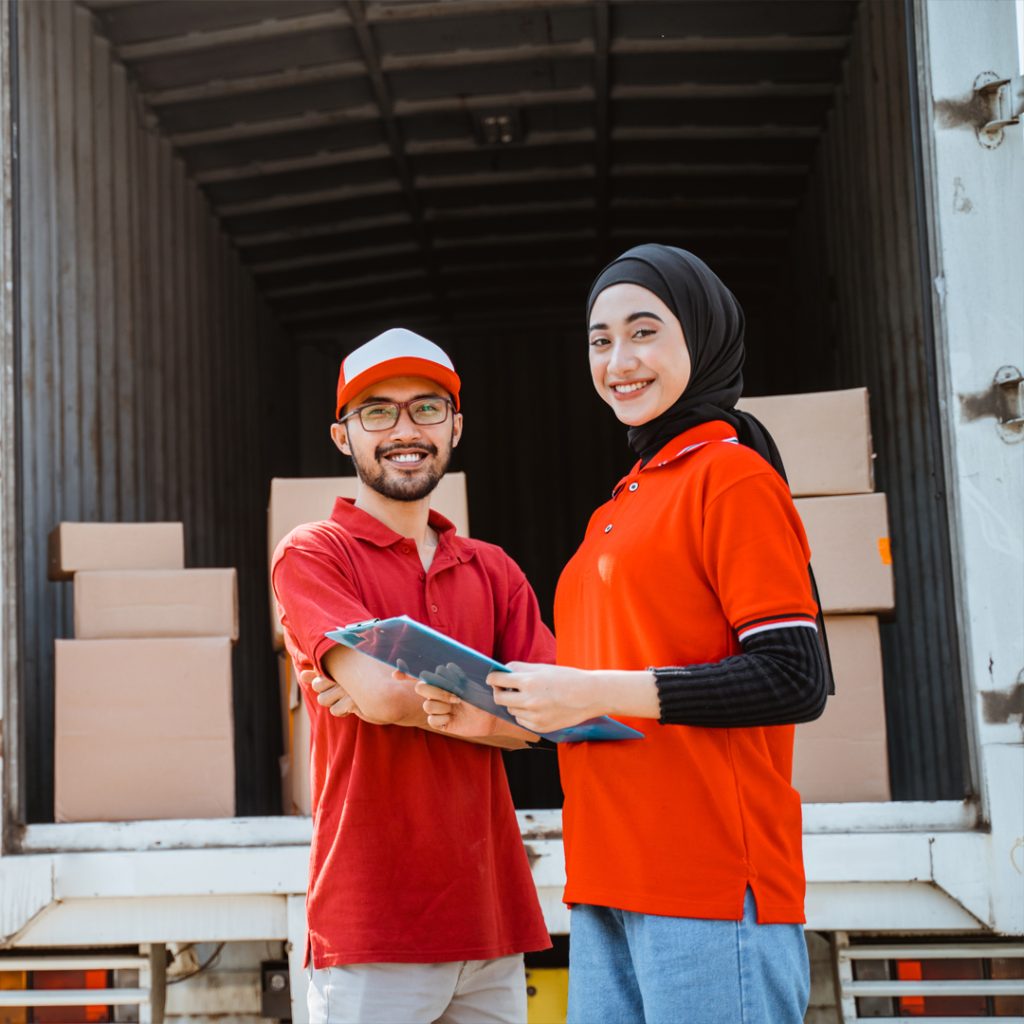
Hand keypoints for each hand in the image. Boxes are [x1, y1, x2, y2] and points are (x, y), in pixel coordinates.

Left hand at [301, 668, 410, 721]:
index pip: (320, 670)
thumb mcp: (346, 678)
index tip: (331, 682)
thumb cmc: (371, 685)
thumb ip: (323, 675)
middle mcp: (345, 672)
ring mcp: (349, 686)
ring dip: (334, 702)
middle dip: (326, 692)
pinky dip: (343, 710)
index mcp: (344, 663)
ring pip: (324, 699)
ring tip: (350, 698)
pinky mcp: (353, 700)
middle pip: (318, 685)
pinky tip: (355, 706)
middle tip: (344, 691)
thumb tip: (303, 674)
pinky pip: (335, 709)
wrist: (397, 697)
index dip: (320, 680)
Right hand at [414, 675, 505, 737]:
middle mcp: (436, 694)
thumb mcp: (470, 684)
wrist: (490, 715)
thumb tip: (444, 667)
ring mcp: (437, 708)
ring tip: (456, 707)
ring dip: (443, 706)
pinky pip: (432, 720)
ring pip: (427, 705)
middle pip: (421, 689)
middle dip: (436, 691)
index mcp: (441, 681)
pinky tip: (452, 718)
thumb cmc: (481, 696)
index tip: (396, 674)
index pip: (420, 676)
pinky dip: (442, 719)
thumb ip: (456, 677)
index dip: (406, 673)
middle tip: (455, 696)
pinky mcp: (440, 723)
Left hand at [486, 662, 605, 733]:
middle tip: (505, 689)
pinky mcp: (540, 727)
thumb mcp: (543, 668)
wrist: (590, 695)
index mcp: (529, 682)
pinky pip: (522, 720)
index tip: (491, 678)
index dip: (492, 678)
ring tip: (529, 697)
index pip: (498, 680)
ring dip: (514, 704)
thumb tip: (502, 671)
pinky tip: (537, 708)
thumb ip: (521, 669)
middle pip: (500, 699)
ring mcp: (534, 716)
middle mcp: (529, 700)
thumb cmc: (567, 678)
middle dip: (500, 693)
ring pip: (511, 710)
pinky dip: (524, 714)